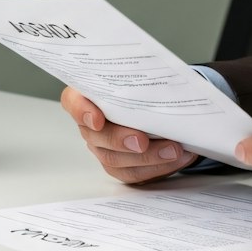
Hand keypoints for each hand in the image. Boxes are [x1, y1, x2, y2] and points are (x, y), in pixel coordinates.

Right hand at [60, 86, 198, 182]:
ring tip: (174, 150)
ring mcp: (103, 147)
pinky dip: (158, 167)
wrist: (156, 106)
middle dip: (121, 140)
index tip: (97, 119)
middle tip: (142, 141)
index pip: (73, 101)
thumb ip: (139, 80)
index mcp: (87, 96)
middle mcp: (90, 125)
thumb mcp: (139, 76)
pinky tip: (178, 158)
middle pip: (96, 137)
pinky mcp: (120, 166)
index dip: (82, 111)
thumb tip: (158, 82)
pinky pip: (134, 174)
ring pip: (115, 160)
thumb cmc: (142, 88)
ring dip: (147, 157)